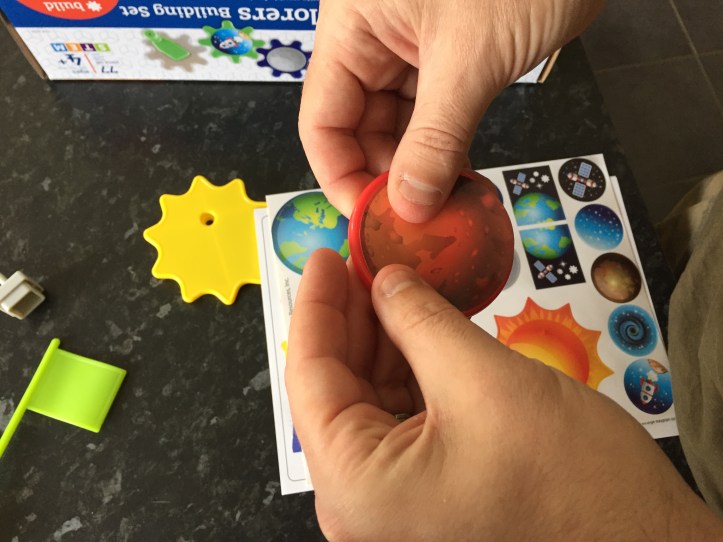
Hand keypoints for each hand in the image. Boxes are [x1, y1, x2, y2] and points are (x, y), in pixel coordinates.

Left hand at [286, 249, 722, 540]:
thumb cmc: (573, 489)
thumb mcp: (483, 381)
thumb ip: (421, 322)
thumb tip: (388, 283)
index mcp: (357, 486)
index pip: (310, 378)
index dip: (316, 307)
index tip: (325, 258)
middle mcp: (363, 503)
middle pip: (337, 389)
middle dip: (353, 320)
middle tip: (364, 264)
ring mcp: (396, 502)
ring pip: (370, 401)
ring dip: (384, 341)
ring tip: (396, 288)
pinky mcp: (429, 493)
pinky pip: (402, 420)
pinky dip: (410, 370)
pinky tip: (422, 330)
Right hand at [299, 0, 602, 221]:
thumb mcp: (470, 60)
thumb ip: (436, 138)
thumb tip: (410, 205)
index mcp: (352, 25)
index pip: (322, 118)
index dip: (340, 176)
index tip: (371, 219)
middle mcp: (372, 39)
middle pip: (357, 128)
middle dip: (384, 177)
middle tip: (415, 223)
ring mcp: (409, 49)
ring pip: (396, 127)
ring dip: (416, 170)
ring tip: (440, 209)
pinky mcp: (446, 58)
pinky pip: (431, 116)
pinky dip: (442, 150)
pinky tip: (457, 180)